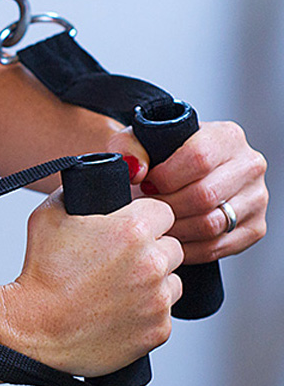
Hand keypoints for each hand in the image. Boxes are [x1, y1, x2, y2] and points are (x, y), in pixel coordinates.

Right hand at [4, 191, 182, 377]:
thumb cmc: (40, 273)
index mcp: (132, 229)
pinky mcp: (159, 330)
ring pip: (173, 281)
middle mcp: (152, 262)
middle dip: (153, 251)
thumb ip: (73, 192)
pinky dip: (147, 313)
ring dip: (154, 282)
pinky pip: (164, 315)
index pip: (164, 211)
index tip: (132, 230)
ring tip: (119, 289)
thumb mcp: (47, 216)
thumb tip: (85, 181)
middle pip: (173, 246)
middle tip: (122, 262)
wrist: (35, 328)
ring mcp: (159, 299)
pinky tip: (119, 311)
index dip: (146, 219)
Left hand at [108, 121, 267, 264]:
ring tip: (155, 223)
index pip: (198, 159)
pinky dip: (187, 249)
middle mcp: (249, 165)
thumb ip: (129, 148)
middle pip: (204, 196)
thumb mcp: (137, 141)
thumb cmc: (156, 156)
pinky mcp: (254, 227)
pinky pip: (218, 247)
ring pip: (211, 224)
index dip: (165, 178)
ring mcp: (256, 198)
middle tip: (147, 210)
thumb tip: (136, 171)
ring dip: (174, 230)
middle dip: (166, 207)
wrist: (172, 172)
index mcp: (226, 136)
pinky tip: (170, 239)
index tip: (146, 184)